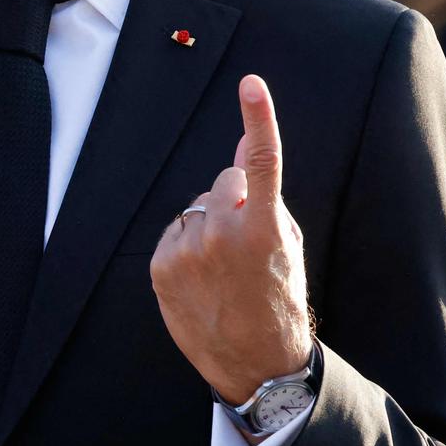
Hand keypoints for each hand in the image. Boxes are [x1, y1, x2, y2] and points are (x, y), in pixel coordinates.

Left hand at [150, 75, 313, 404]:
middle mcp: (219, 233)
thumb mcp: (285, 245)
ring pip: (197, 206)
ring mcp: (185, 249)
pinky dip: (188, 243)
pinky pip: (175, 230)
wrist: (254, 362)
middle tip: (247, 242)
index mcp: (261, 228)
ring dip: (210, 223)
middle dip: (236, 199)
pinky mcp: (160, 264)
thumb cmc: (278, 298)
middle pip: (224, 181)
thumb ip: (264, 195)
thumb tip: (245, 146)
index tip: (251, 84)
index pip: (261, 162)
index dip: (259, 119)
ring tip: (224, 266)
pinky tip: (203, 275)